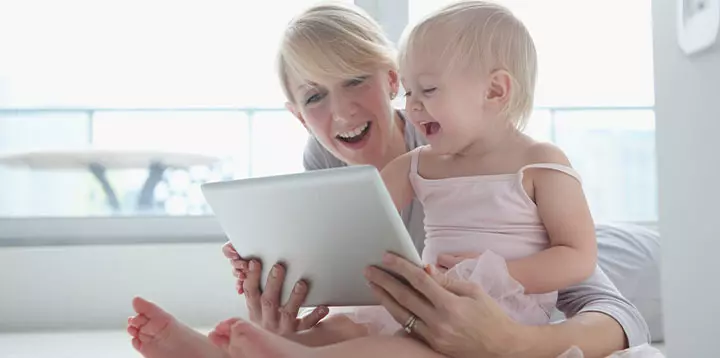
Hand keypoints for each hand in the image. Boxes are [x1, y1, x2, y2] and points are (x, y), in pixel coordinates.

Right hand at [221, 241, 327, 334]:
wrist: (271, 347)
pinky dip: (315, 316)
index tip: (254, 262)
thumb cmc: (266, 318)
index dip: (251, 277)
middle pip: (268, 301)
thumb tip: (248, 261)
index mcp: (255, 311)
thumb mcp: (256, 306)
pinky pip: (306, 325)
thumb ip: (253, 287)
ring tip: (301, 284)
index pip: (251, 293)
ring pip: (288, 313)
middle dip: (273, 283)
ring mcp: (282, 327)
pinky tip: (323, 307)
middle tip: (279, 266)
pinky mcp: (297, 332)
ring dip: (294, 297)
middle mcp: (267, 320)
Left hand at [365, 253, 530, 357]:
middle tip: (370, 270)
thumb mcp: (474, 291)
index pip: (419, 281)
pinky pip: (409, 328)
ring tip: (373, 285)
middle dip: (384, 281)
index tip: (387, 257)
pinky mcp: (431, 345)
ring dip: (384, 298)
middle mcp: (439, 322)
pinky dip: (397, 314)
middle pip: (404, 297)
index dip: (401, 267)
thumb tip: (424, 269)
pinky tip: (388, 303)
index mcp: (450, 305)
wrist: (501, 348)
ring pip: (401, 315)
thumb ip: (446, 280)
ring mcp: (433, 336)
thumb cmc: (490, 316)